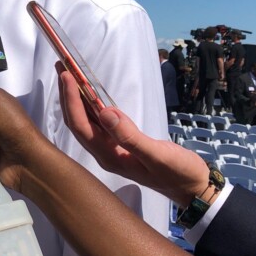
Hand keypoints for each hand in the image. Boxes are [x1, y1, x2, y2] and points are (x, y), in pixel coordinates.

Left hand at [56, 67, 209, 204]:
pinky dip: (91, 105)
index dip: (72, 101)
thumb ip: (131, 137)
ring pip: (87, 121)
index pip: (82, 127)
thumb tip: (106, 113)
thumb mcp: (158, 155)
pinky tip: (88, 93)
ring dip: (76, 98)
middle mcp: (105, 154)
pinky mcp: (120, 144)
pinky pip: (99, 122)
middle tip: (61, 66)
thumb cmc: (179, 173)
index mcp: (110, 158)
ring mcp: (112, 149)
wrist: (194, 188)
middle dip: (67, 95)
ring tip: (68, 73)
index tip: (67, 75)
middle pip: (78, 122)